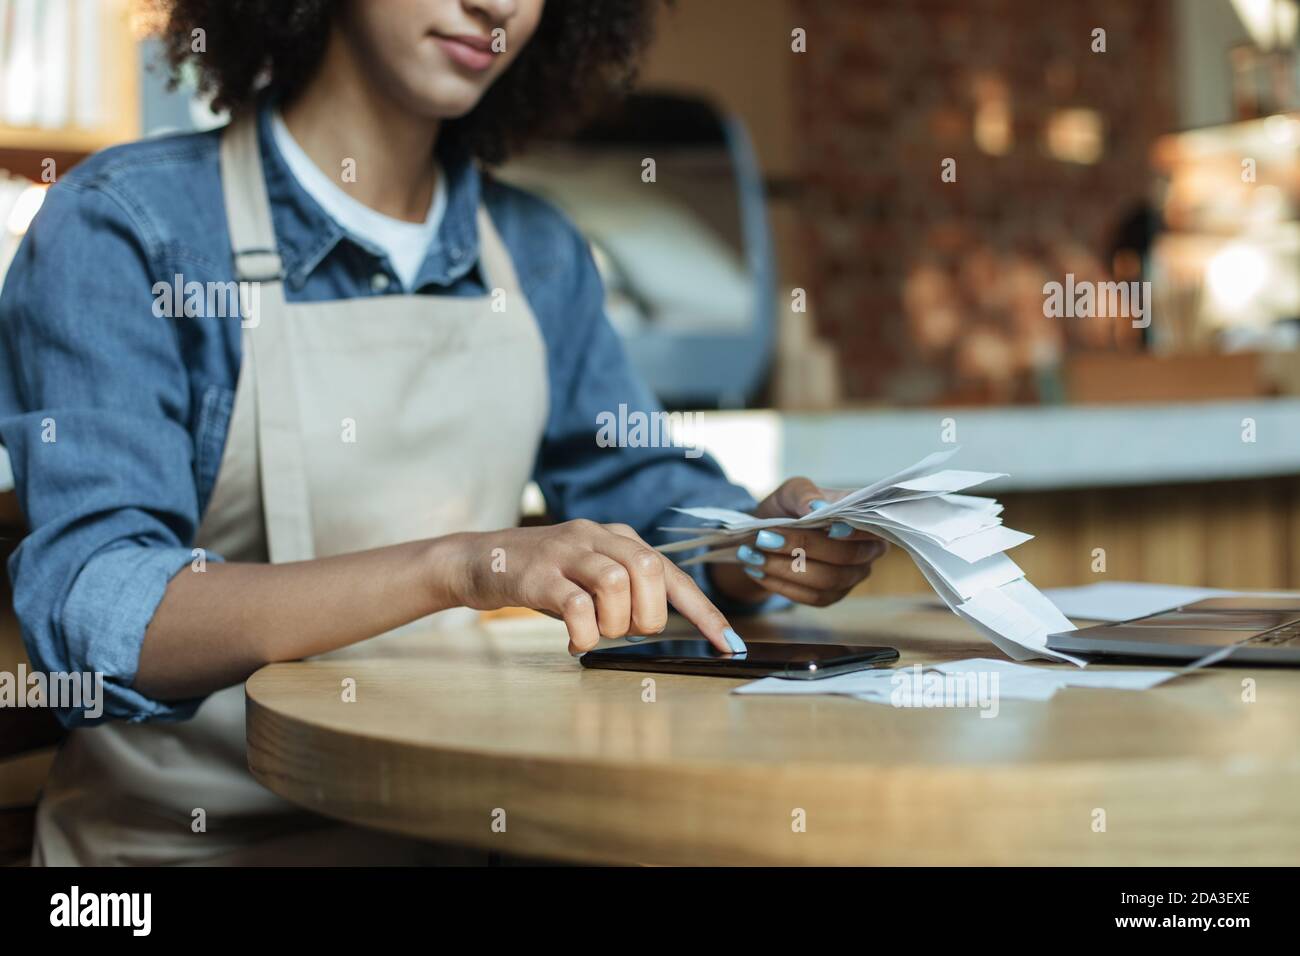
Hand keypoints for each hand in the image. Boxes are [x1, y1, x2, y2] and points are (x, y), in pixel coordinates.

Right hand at [452, 521, 745, 655]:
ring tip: (596, 634)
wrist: (480, 560)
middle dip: (648, 613)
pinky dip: (584, 632)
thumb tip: (658, 625)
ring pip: (616, 582)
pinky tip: (575, 642)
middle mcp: (597, 536)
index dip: (704, 611)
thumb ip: (625, 592)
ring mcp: (566, 552)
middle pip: (648, 569)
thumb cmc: (544, 577)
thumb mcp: (590, 577)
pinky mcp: (538, 574)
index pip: (672, 573)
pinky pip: (576, 605)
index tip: (729, 643)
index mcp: (618, 538)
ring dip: (614, 622)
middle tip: (626, 631)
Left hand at [709, 477, 887, 606]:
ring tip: (752, 556)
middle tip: (764, 538)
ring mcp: (850, 577)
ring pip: (826, 580)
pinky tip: (757, 571)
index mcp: (864, 519)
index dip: (855, 532)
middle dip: (803, 547)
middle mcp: (866, 550)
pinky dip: (781, 585)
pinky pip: (811, 597)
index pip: (871, 528)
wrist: (768, 536)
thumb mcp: (791, 491)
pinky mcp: (830, 596)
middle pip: (845, 556)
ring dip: (785, 569)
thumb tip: (817, 508)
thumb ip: (805, 494)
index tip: (830, 529)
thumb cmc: (788, 509)